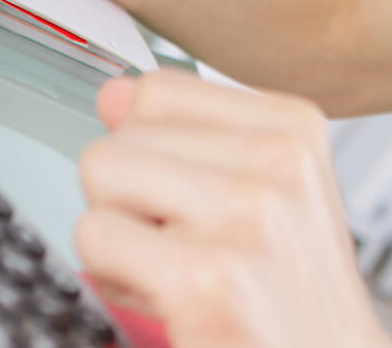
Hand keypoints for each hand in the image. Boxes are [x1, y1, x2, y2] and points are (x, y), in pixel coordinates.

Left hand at [74, 72, 391, 347]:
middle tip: (191, 248)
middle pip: (122, 134)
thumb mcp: (265, 194)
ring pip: (101, 175)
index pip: (157, 91)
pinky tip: (171, 300)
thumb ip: (188, 135)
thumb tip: (114, 92)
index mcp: (295, 128)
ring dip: (122, 235)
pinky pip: (96, 236)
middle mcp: (280, 163)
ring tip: (180, 270)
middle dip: (134, 197)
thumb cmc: (293, 296)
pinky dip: (116, 277)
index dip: (155, 153)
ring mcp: (246, 216)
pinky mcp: (207, 277)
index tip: (198, 199)